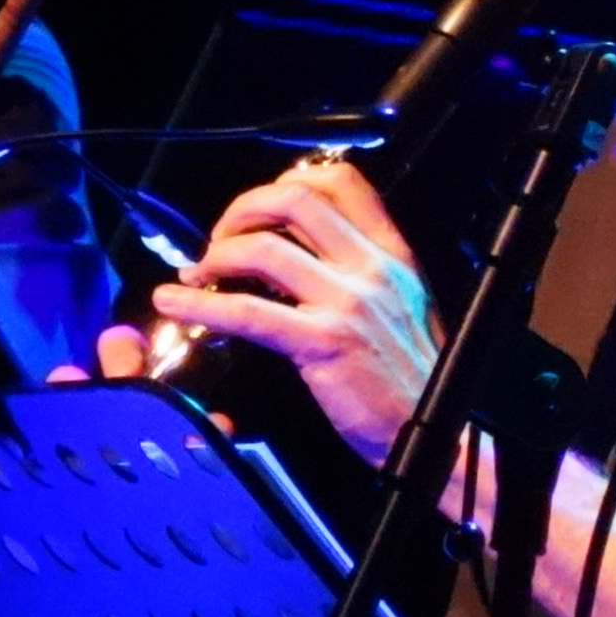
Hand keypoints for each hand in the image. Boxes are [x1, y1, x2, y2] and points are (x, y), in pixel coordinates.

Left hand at [113, 154, 437, 462]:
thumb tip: (306, 256)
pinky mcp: (322, 342)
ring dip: (217, 254)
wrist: (440, 435)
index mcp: (392, 255)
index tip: (260, 206)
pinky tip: (175, 303)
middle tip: (219, 237)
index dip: (289, 181)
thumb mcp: (406, 307)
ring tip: (199, 274)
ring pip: (264, 248)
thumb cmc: (417, 382)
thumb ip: (364, 274)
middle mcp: (372, 268)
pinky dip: (200, 304)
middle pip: (295, 199)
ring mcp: (347, 303)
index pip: (342, 181)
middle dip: (242, 210)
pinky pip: (248, 312)